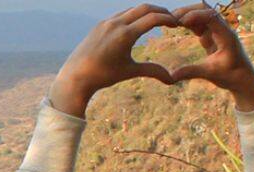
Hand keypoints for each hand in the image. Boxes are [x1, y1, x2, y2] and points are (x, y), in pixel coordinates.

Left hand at [49, 4, 179, 116]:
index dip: (169, 19)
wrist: (76, 76)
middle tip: (172, 19)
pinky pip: (120, 14)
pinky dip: (133, 15)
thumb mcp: (130, 72)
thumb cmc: (104, 76)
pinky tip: (138, 24)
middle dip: (161, 11)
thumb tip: (172, 80)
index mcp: (125, 35)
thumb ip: (153, 71)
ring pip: (132, 9)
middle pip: (145, 8)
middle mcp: (116, 24)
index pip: (153, 18)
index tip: (177, 24)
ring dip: (146, 12)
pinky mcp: (100, 25)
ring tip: (157, 21)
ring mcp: (106, 23)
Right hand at [171, 3, 253, 110]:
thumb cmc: (231, 77)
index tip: (177, 22)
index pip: (211, 16)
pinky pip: (199, 24)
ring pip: (201, 14)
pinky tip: (176, 26)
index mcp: (226, 35)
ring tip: (170, 22)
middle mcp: (223, 30)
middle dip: (187, 11)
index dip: (194, 15)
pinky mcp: (212, 36)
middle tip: (170, 20)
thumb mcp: (210, 74)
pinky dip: (187, 22)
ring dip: (186, 15)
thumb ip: (191, 72)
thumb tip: (171, 76)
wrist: (243, 80)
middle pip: (205, 9)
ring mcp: (217, 32)